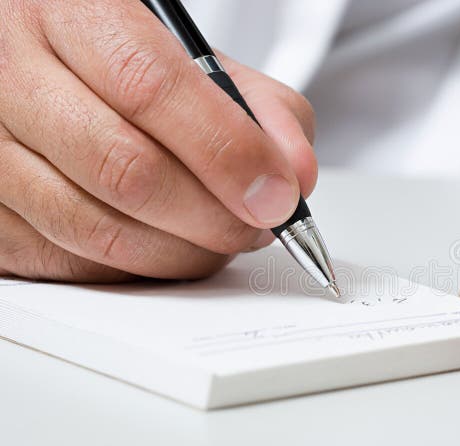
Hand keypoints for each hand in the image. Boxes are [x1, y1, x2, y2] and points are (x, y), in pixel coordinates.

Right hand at [0, 0, 316, 281]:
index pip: (150, 87)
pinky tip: (166, 244)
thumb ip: (262, 109)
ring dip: (183, 252)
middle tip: (259, 224)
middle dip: (214, 216)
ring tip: (221, 237)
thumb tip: (295, 177)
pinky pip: (73, 265)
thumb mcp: (200, 62)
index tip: (277, 194)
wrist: (47, 68)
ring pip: (97, 231)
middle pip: (125, 170)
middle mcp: (11, 76)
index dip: (226, 151)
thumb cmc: (126, 64)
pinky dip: (139, 269)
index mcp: (70, 14)